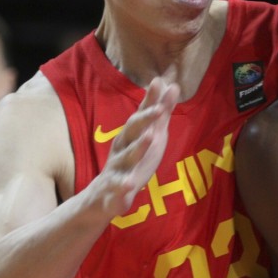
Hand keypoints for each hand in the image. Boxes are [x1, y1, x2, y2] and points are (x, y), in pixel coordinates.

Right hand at [93, 76, 178, 215]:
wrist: (105, 196)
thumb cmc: (132, 160)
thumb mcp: (150, 135)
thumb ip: (161, 113)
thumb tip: (172, 85)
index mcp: (131, 135)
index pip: (141, 114)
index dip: (150, 100)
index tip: (159, 82)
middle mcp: (122, 147)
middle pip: (132, 131)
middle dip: (145, 119)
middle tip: (159, 109)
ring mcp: (118, 167)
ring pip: (127, 156)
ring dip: (138, 147)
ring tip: (150, 137)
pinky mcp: (116, 188)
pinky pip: (120, 186)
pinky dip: (124, 184)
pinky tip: (131, 183)